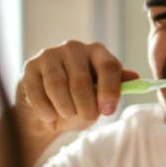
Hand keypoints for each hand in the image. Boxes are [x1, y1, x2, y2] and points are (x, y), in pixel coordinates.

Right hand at [15, 40, 138, 139]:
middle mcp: (74, 48)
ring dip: (65, 109)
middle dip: (85, 107)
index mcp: (98, 52)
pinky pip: (38, 92)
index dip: (109, 90)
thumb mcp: (102, 97)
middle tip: (87, 118)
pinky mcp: (30, 66)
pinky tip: (50, 116)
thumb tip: (135, 77)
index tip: (107, 111)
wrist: (48, 113)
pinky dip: (46, 111)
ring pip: (58, 86)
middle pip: (81, 81)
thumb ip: (117, 88)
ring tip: (68, 115)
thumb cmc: (81, 103)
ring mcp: (50, 54)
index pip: (109, 66)